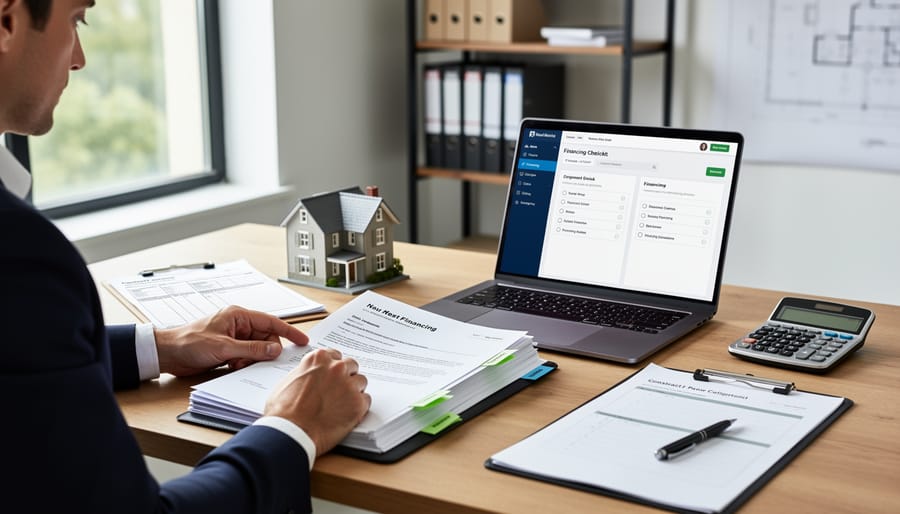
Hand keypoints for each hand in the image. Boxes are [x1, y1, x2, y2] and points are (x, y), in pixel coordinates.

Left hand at [154, 305, 308, 375]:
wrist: (167, 354)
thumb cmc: (189, 342)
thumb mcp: (223, 347)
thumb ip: (252, 349)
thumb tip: (275, 349)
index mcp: (238, 316)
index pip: (271, 322)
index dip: (289, 331)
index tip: (302, 341)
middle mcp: (238, 325)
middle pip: (266, 338)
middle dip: (264, 352)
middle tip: (255, 361)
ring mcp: (234, 338)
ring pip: (257, 350)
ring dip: (252, 360)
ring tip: (236, 364)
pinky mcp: (229, 351)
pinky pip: (247, 357)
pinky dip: (244, 364)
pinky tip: (232, 367)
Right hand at [265, 348, 370, 454]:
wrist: (290, 431)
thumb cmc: (283, 411)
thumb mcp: (288, 381)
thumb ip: (304, 373)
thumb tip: (309, 377)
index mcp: (318, 359)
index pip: (335, 355)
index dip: (333, 368)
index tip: (332, 375)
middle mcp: (336, 368)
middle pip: (351, 366)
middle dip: (346, 376)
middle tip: (339, 390)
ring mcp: (349, 385)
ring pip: (361, 382)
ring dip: (354, 391)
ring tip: (342, 404)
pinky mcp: (358, 403)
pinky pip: (366, 400)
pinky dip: (359, 407)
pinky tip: (348, 414)